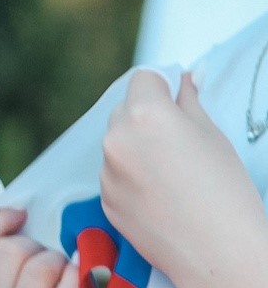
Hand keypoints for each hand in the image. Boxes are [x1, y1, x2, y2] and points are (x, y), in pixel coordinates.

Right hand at [0, 207, 66, 287]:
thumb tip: (5, 209)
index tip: (18, 212)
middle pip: (5, 252)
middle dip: (29, 242)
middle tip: (40, 249)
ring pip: (38, 269)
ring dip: (53, 258)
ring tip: (58, 265)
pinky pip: (66, 286)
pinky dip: (72, 274)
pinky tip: (71, 274)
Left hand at [101, 68, 267, 287]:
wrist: (220, 254)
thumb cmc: (226, 194)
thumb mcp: (214, 137)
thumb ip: (189, 101)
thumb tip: (183, 78)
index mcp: (145, 114)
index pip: (143, 78)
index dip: (162, 86)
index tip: (174, 98)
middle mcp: (116, 137)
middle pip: (125, 109)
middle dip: (146, 117)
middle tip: (178, 141)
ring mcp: (107, 170)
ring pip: (117, 143)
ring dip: (136, 148)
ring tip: (172, 174)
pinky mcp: (105, 199)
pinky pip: (114, 174)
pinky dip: (131, 177)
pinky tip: (161, 195)